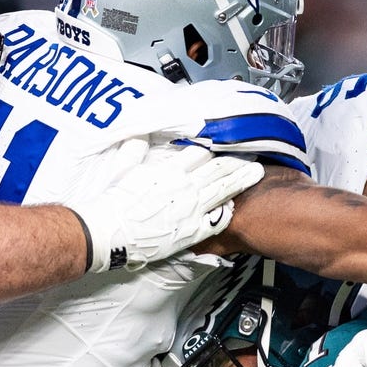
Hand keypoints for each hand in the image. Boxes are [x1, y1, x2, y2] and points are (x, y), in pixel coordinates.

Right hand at [73, 139, 264, 272]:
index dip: (215, 144)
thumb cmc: (113, 203)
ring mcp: (191, 210)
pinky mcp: (192, 231)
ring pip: (223, 190)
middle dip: (237, 159)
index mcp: (169, 170)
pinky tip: (237, 205)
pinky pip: (217, 220)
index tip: (226, 140)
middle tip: (252, 153)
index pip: (200, 151)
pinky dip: (228, 211)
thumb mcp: (123, 167)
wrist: (109, 233)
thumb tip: (141, 133)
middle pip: (218, 168)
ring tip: (256, 172)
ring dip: (241, 180)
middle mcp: (184, 187)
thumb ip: (136, 147)